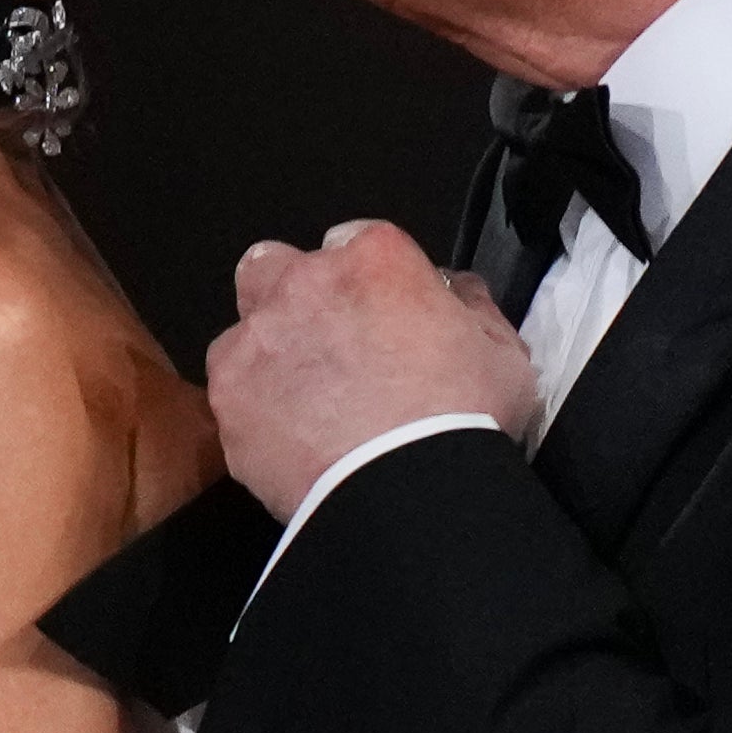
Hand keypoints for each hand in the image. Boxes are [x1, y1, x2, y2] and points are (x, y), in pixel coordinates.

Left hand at [210, 221, 536, 514]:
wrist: (407, 491)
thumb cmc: (460, 422)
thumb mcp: (502, 352)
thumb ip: (470, 306)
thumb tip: (455, 292)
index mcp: (373, 261)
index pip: (354, 241)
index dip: (365, 280)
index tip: (376, 311)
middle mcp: (304, 285)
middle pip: (274, 266)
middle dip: (291, 294)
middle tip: (324, 343)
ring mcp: (258, 338)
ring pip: (243, 330)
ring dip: (267, 354)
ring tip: (306, 404)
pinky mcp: (229, 395)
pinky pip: (229, 391)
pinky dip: (252, 409)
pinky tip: (289, 438)